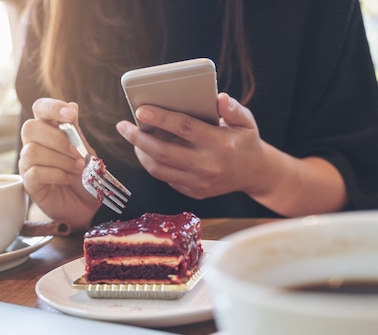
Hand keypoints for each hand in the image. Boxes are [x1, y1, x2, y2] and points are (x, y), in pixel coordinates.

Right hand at [18, 98, 100, 230]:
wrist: (88, 205)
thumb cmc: (84, 176)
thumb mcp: (85, 150)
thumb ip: (76, 131)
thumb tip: (72, 105)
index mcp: (49, 130)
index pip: (40, 108)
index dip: (52, 107)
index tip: (70, 115)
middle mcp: (34, 143)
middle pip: (30, 128)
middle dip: (58, 140)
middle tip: (79, 153)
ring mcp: (28, 163)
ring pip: (32, 151)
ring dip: (61, 160)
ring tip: (78, 169)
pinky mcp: (29, 183)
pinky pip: (35, 172)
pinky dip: (57, 174)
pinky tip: (69, 178)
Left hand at [116, 93, 346, 215]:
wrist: (255, 174)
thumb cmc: (246, 141)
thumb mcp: (247, 121)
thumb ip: (233, 109)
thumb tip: (218, 98)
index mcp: (222, 144)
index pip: (185, 128)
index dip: (160, 118)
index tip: (140, 109)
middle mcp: (209, 166)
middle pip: (164, 152)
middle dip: (138, 138)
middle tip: (123, 126)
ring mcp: (201, 183)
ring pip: (160, 169)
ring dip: (141, 153)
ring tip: (133, 138)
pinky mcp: (195, 192)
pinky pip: (167, 178)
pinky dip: (153, 164)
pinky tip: (147, 151)